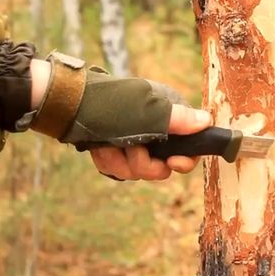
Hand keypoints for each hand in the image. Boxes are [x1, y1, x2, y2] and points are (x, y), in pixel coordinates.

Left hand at [89, 104, 212, 180]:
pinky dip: (109, 160)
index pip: (190, 143)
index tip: (173, 163)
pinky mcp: (116, 146)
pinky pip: (120, 167)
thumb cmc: (110, 106)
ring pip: (140, 169)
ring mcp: (134, 137)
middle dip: (145, 163)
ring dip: (123, 161)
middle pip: (164, 164)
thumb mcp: (148, 114)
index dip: (184, 159)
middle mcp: (154, 125)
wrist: (67, 107)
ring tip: (109, 146)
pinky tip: (99, 147)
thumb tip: (207, 121)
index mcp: (168, 112)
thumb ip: (179, 120)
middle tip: (132, 152)